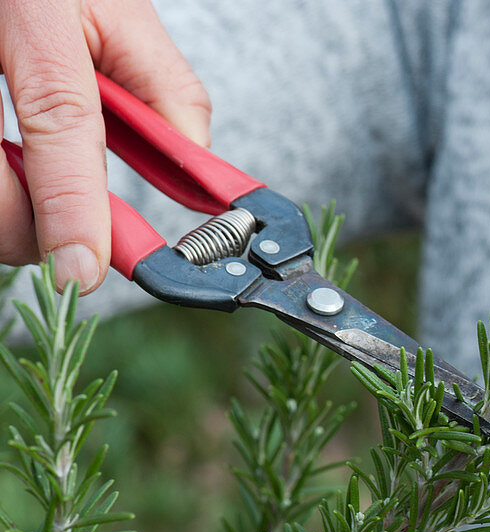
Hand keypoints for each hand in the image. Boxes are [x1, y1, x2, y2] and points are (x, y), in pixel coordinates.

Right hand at [0, 0, 209, 292]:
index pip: (58, 124)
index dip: (72, 208)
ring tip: (35, 194)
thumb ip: (167, 90)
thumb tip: (195, 168)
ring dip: (7, 213)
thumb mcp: (122, 13)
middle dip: (26, 228)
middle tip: (67, 239)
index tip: (84, 271)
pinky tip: (7, 172)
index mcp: (35, 14)